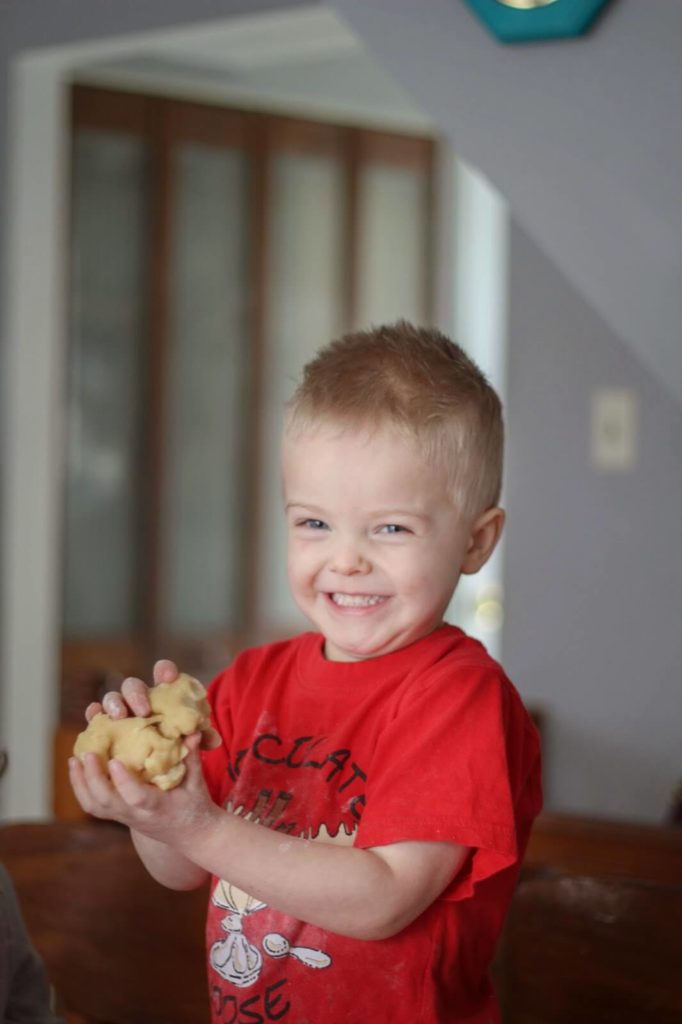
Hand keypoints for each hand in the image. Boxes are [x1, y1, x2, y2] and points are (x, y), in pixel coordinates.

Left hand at [68, 735, 219, 845]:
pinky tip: (78, 768)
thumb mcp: (198, 783)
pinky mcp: (118, 815)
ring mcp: (124, 817)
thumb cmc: (195, 807)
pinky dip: (81, 787)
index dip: (123, 781)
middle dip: (92, 778)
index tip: (113, 761)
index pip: (136, 798)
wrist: (190, 836)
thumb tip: (192, 731)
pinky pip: (93, 805)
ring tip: (74, 759)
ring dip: (80, 783)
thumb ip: (192, 758)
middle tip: (87, 753)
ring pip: (94, 806)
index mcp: (158, 807)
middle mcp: (136, 815)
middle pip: (106, 803)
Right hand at [86, 659, 220, 750]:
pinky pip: (96, 716)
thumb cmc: (177, 745)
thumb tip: (213, 740)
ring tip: (118, 716)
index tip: (168, 675)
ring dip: (114, 703)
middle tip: (143, 710)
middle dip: (136, 693)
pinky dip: (94, 714)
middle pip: (133, 685)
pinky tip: (94, 718)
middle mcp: (140, 698)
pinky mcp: (105, 727)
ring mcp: (121, 711)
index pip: (164, 672)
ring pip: (112, 698)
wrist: (160, 765)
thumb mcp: (193, 741)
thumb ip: (202, 738)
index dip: (165, 670)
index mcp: (163, 694)